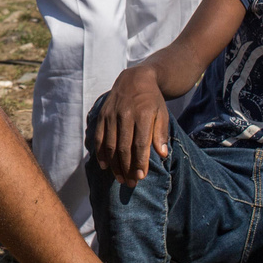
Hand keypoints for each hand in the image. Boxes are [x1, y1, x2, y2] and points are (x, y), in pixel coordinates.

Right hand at [92, 67, 170, 186]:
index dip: (140, 162)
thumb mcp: (163, 113)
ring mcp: (112, 115)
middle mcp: (125, 114)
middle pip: (124, 147)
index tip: (141, 177)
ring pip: (110, 145)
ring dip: (114, 164)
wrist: (135, 78)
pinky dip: (100, 152)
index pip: (140, 144)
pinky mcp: (102, 115)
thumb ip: (161, 133)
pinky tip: (105, 166)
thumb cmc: (152, 100)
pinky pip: (99, 136)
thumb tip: (162, 154)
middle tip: (131, 183)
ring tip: (120, 179)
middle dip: (127, 168)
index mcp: (143, 114)